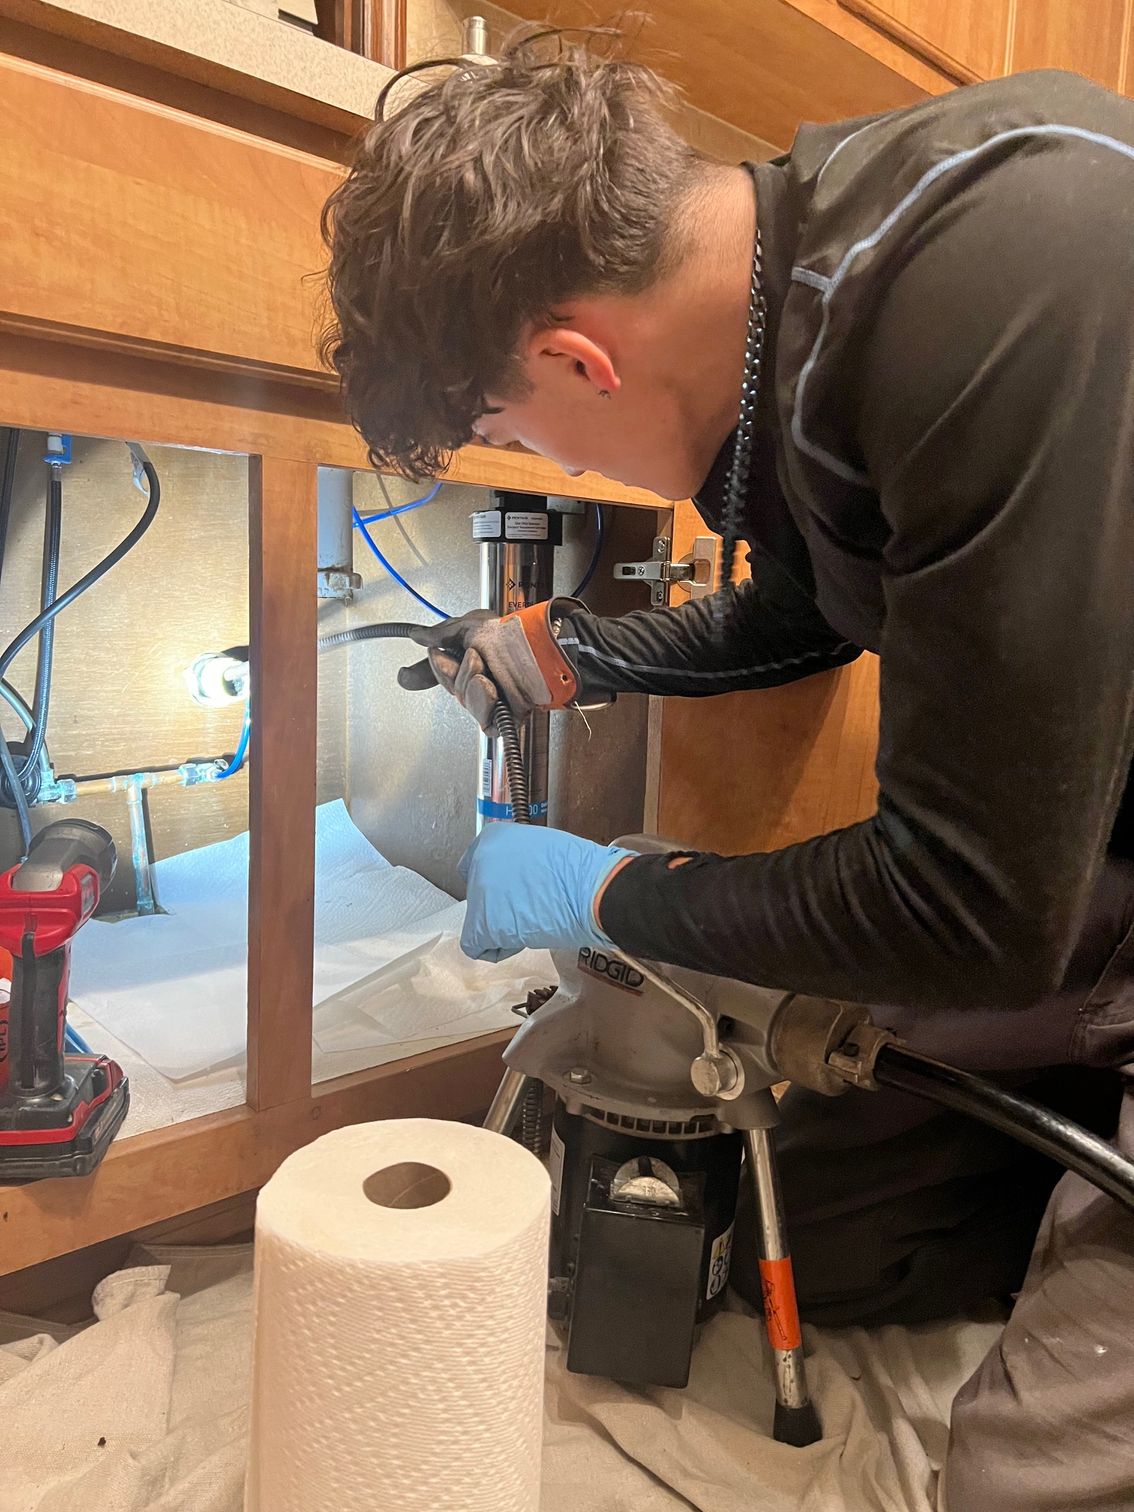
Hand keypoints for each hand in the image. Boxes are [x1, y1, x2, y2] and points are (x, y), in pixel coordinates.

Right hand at [397, 601, 579, 731]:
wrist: (539, 648)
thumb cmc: (514, 636)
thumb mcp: (471, 627)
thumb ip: (442, 633)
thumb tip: (419, 635)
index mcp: (469, 661)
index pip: (441, 673)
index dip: (427, 671)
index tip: (417, 667)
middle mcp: (478, 682)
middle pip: (450, 687)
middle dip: (455, 672)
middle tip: (473, 656)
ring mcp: (491, 700)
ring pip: (464, 702)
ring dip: (471, 684)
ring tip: (485, 670)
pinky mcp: (505, 717)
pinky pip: (485, 721)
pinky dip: (484, 703)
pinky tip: (490, 689)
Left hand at [459, 824, 636, 961]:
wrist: (592, 891)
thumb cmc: (580, 870)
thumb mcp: (543, 846)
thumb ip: (519, 858)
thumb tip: (516, 876)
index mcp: (493, 837)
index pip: (474, 864)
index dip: (492, 883)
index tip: (505, 892)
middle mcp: (480, 861)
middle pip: (477, 893)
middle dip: (498, 905)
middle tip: (526, 908)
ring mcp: (479, 892)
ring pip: (478, 919)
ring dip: (501, 925)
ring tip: (532, 922)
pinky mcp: (483, 923)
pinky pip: (475, 944)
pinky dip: (496, 948)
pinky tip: (520, 941)